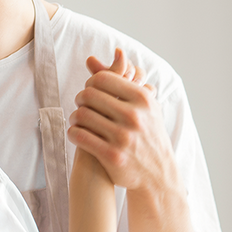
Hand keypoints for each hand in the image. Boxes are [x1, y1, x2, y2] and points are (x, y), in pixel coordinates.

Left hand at [67, 48, 176, 192]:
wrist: (157, 174)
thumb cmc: (148, 133)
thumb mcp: (143, 104)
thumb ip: (120, 80)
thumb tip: (99, 56)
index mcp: (142, 99)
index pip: (102, 79)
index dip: (91, 84)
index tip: (91, 93)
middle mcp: (134, 116)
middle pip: (88, 95)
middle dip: (80, 100)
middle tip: (81, 106)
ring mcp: (123, 137)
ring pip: (81, 115)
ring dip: (75, 117)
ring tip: (78, 120)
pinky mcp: (112, 155)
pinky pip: (79, 136)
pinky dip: (73, 133)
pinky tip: (77, 134)